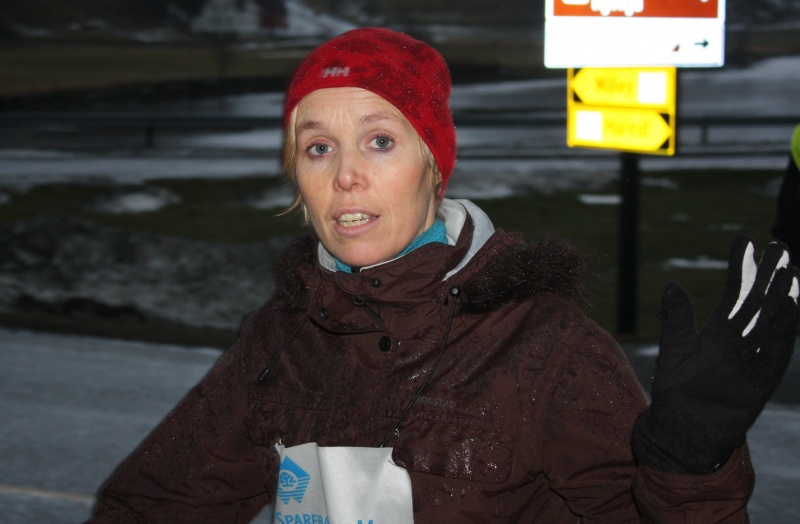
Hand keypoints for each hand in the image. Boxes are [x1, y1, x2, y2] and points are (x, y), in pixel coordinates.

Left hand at [633, 236, 799, 473]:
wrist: (681, 428)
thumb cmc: (677, 391)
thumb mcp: (675, 348)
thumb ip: (677, 318)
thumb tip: (673, 286)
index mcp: (720, 331)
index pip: (734, 292)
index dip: (740, 267)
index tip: (745, 240)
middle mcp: (740, 341)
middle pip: (759, 301)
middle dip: (769, 275)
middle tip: (779, 245)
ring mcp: (752, 358)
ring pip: (772, 322)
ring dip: (782, 298)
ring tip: (791, 271)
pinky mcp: (760, 379)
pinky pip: (775, 352)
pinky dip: (783, 331)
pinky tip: (790, 306)